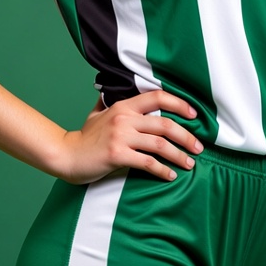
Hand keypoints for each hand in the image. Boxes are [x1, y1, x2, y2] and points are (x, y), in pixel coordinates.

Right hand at [55, 90, 202, 184]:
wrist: (66, 155)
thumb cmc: (84, 137)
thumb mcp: (97, 114)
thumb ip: (108, 102)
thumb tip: (111, 90)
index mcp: (124, 106)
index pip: (157, 97)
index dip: (179, 104)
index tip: (194, 115)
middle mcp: (124, 118)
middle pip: (165, 124)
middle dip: (186, 136)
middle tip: (199, 147)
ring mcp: (121, 137)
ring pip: (160, 144)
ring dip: (179, 155)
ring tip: (190, 163)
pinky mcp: (117, 155)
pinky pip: (147, 163)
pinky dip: (162, 170)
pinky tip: (170, 175)